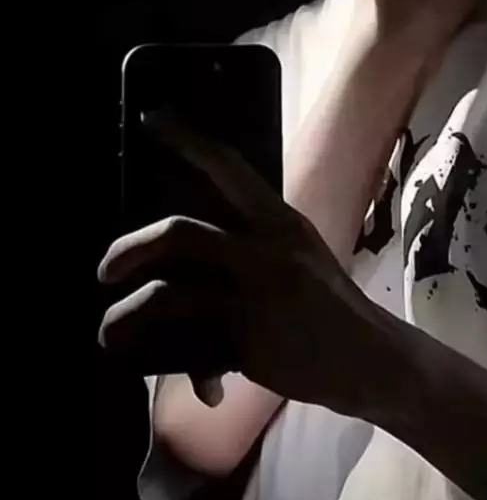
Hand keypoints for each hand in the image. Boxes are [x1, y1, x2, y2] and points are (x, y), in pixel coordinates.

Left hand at [98, 111, 385, 413]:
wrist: (367, 355)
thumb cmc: (330, 305)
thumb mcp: (301, 255)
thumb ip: (257, 244)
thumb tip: (197, 252)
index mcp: (280, 220)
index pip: (229, 167)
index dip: (187, 141)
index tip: (151, 117)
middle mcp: (266, 248)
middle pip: (179, 233)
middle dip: (130, 250)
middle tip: (106, 271)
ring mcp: (255, 293)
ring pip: (167, 293)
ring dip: (126, 315)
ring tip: (110, 330)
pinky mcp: (247, 338)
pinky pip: (185, 344)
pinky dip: (170, 361)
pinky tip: (188, 382)